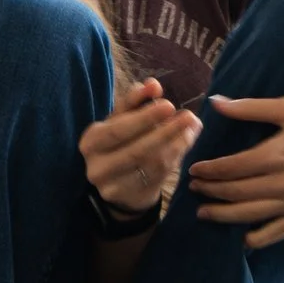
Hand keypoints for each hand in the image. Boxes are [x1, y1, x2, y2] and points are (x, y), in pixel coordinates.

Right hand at [80, 79, 200, 213]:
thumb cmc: (121, 144)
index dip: (143, 118)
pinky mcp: (131, 197)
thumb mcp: (122, 120)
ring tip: (192, 126)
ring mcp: (112, 186)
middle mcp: (96, 166)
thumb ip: (135, 101)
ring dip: (176, 143)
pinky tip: (187, 141)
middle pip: (135, 150)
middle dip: (165, 131)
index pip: (117, 129)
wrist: (120, 186)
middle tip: (188, 116)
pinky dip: (176, 156)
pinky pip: (159, 175)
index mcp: (91, 141)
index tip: (169, 104)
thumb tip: (152, 84)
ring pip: (151, 163)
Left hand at [188, 94, 283, 249]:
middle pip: (236, 193)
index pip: (231, 168)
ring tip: (205, 213)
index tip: (193, 170)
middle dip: (211, 192)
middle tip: (193, 190)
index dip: (209, 170)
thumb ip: (251, 108)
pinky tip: (244, 239)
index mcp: (277, 154)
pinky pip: (279, 232)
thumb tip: (216, 102)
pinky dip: (259, 238)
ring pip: (251, 215)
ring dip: (224, 216)